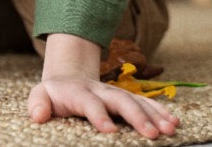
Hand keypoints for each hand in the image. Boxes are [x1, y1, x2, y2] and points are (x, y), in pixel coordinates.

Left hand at [27, 33, 178, 138]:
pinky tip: (174, 121)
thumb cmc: (54, 94)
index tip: (109, 130)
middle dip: (137, 116)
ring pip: (138, 101)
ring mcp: (116, 93)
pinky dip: (161, 111)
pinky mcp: (127, 97)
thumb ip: (37, 103)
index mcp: (79, 92)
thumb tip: (37, 115)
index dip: (99, 115)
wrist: (70, 77)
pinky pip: (147, 102)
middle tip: (151, 134)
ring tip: (170, 128)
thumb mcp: (40, 95)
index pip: (89, 103)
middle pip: (121, 100)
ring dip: (155, 115)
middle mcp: (101, 90)